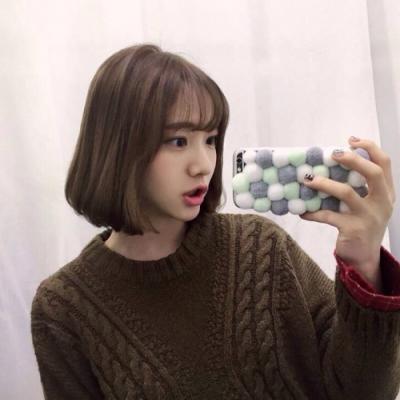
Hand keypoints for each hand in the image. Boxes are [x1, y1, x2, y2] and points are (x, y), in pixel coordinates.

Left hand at [299, 137, 395, 290]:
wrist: (364, 257)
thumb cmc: (362, 225)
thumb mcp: (367, 205)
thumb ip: (357, 187)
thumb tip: (329, 165)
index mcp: (386, 193)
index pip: (384, 163)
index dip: (369, 148)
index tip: (351, 140)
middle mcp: (382, 203)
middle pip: (373, 173)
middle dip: (353, 160)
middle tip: (333, 153)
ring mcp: (369, 217)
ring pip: (347, 193)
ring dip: (324, 184)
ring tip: (307, 179)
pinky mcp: (353, 229)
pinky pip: (328, 216)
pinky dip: (312, 212)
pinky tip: (302, 211)